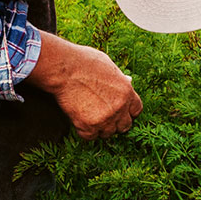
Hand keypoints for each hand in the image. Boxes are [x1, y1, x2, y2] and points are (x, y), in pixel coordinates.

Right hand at [25, 32, 142, 139]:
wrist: (64, 69)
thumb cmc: (83, 62)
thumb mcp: (109, 66)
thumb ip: (119, 78)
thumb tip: (127, 81)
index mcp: (127, 92)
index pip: (136, 110)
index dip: (128, 112)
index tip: (120, 112)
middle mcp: (119, 108)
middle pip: (124, 126)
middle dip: (116, 123)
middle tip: (104, 117)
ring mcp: (105, 119)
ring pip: (107, 134)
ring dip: (100, 128)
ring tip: (89, 117)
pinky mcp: (88, 126)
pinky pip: (90, 137)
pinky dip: (84, 131)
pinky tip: (79, 121)